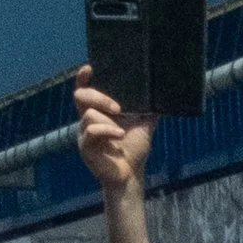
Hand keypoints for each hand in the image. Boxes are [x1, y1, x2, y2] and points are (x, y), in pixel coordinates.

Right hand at [74, 68, 155, 194]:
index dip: (83, 78)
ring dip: (107, 120)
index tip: (89, 68)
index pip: (85, 90)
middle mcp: (88, 120)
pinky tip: (119, 136)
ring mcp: (85, 133)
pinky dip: (108, 131)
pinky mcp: (85, 146)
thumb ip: (149, 109)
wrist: (132, 174)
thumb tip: (162, 94)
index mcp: (98, 112)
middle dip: (99, 97)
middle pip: (80, 95)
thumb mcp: (144, 125)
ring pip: (88, 114)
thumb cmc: (133, 150)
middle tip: (118, 108)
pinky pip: (92, 131)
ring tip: (121, 131)